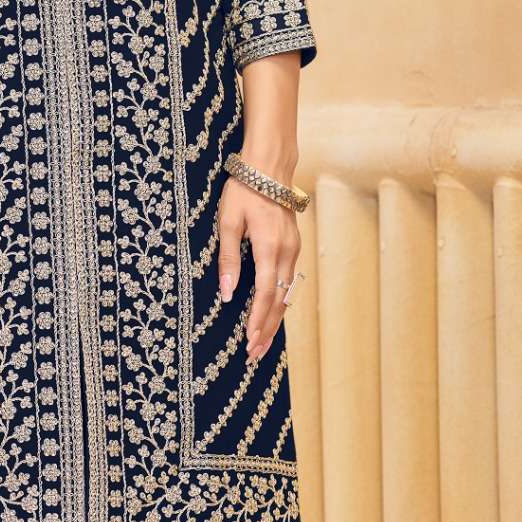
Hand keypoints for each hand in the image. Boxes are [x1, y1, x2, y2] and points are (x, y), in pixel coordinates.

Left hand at [217, 178, 299, 360]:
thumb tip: (228, 294)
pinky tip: (271, 315)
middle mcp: (286, 252)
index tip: (249, 341)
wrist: (269, 168)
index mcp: (269, 247)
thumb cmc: (243, 192)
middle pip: (279, 301)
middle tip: (254, 353)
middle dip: (266, 329)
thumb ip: (227, 258)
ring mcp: (293, 250)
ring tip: (262, 342)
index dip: (257, 320)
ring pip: (286, 294)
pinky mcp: (293, 247)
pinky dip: (280, 302)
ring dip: (274, 320)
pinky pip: (288, 282)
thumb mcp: (227, 222)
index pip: (265, 293)